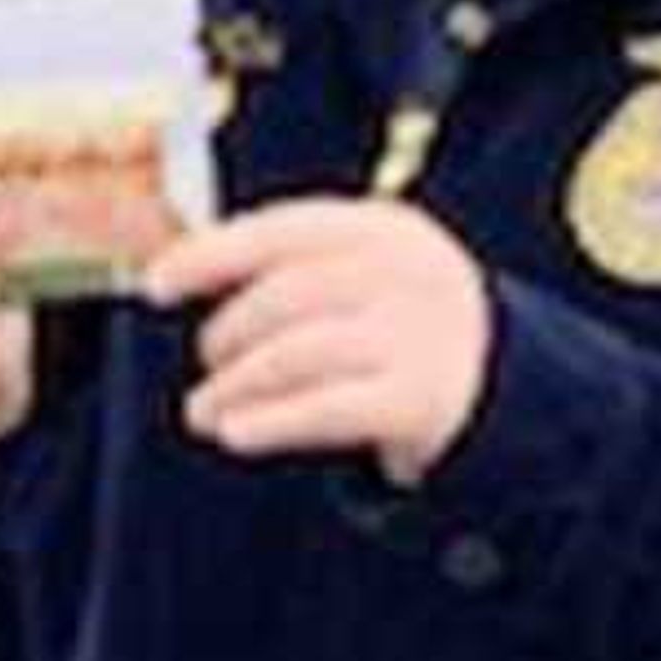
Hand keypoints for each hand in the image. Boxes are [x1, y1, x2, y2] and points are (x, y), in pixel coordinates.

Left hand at [148, 191, 496, 476]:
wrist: (505, 386)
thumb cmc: (401, 326)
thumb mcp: (363, 275)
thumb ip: (292, 267)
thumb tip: (178, 270)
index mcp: (385, 228)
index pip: (283, 231)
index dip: (211, 255)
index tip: (156, 285)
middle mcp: (408, 272)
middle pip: (288, 295)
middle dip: (229, 332)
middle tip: (206, 363)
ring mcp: (420, 335)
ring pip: (299, 353)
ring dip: (237, 384)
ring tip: (203, 411)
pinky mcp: (423, 400)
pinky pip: (328, 409)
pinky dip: (273, 420)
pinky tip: (237, 432)